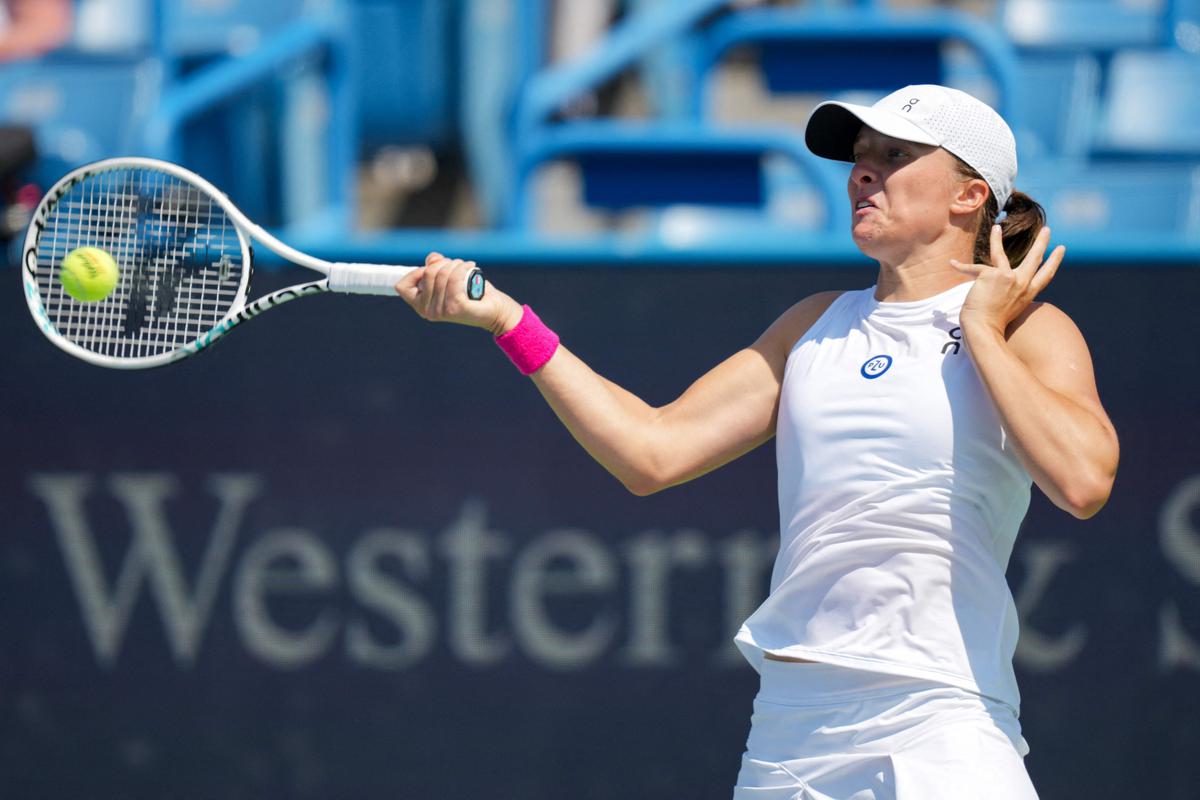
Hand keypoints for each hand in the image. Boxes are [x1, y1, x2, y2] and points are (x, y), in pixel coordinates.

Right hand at [395, 252, 523, 334]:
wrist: (495, 309)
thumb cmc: (471, 292)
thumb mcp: (449, 276)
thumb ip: (436, 266)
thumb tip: (432, 259)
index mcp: (421, 306)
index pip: (402, 285)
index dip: (416, 272)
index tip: (431, 269)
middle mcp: (427, 312)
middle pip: (427, 274)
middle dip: (443, 263)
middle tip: (457, 265)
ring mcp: (441, 311)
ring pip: (441, 274)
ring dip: (455, 264)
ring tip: (466, 266)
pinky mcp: (455, 308)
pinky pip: (454, 279)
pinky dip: (463, 268)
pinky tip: (471, 266)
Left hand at [950, 225, 1064, 337]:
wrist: (984, 330)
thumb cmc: (993, 325)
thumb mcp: (1010, 309)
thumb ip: (1010, 294)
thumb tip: (998, 282)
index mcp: (1027, 294)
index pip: (1046, 276)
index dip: (1054, 262)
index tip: (1061, 249)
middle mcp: (1021, 284)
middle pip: (1034, 259)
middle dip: (1041, 242)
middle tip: (1047, 229)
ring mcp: (1007, 277)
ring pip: (999, 253)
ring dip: (996, 239)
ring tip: (996, 227)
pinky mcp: (991, 275)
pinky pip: (972, 268)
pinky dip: (960, 267)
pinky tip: (951, 263)